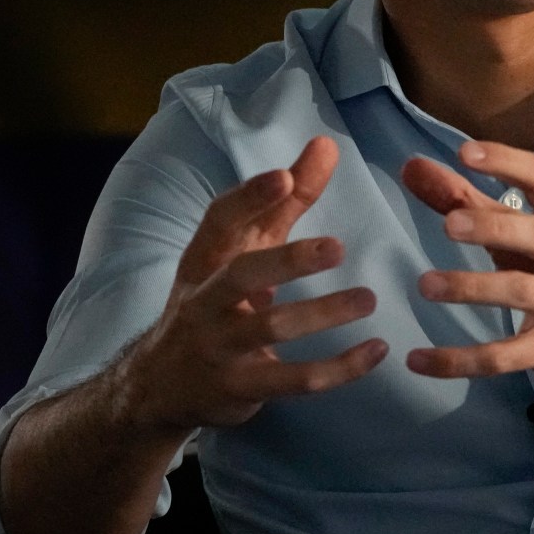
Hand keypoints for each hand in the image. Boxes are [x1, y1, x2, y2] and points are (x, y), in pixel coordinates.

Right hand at [113, 136, 384, 433]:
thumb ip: (284, 202)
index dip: (249, 198)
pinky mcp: (241, 388)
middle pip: (242, 275)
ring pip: (271, 328)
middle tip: (338, 246)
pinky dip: (339, 368)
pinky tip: (375, 350)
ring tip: (369, 299)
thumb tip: (326, 144)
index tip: (284, 177)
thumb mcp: (238, 252)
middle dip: (288, 260)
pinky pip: (293, 380)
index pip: (220, 221)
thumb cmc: (214, 303)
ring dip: (323, 315)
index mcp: (205, 260)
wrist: (158, 387)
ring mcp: (219, 347)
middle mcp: (205, 301)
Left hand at [398, 141, 533, 394]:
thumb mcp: (533, 237)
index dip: (506, 163)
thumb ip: (472, 204)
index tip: (464, 152)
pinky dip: (459, 360)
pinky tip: (419, 360)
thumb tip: (412, 168)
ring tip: (426, 285)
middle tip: (448, 224)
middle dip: (493, 226)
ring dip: (471, 287)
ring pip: (521, 292)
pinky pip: (504, 355)